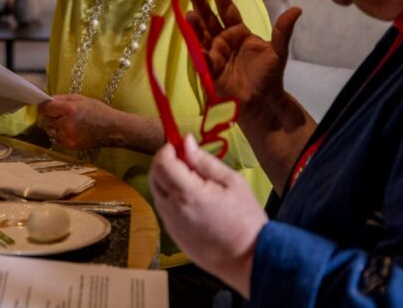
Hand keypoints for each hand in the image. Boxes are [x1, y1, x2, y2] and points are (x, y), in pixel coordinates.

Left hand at [38, 94, 120, 150]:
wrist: (113, 129)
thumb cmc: (98, 111)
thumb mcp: (81, 99)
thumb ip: (62, 98)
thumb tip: (47, 100)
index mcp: (69, 109)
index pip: (46, 108)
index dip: (43, 106)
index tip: (45, 106)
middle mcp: (66, 124)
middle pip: (46, 119)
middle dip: (51, 115)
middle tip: (62, 114)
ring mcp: (67, 136)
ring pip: (50, 130)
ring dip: (55, 125)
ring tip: (68, 122)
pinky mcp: (70, 146)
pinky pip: (56, 139)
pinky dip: (60, 134)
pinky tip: (71, 131)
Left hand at [149, 134, 267, 297]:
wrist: (248, 259)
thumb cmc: (246, 221)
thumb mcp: (232, 182)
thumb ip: (204, 161)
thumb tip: (186, 142)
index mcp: (188, 194)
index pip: (162, 163)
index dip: (167, 150)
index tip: (179, 146)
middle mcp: (173, 209)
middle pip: (154, 176)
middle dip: (165, 162)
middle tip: (185, 160)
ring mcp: (171, 224)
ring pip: (157, 192)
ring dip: (167, 180)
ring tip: (194, 182)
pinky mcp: (173, 234)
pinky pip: (164, 208)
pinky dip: (171, 197)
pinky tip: (193, 200)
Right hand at [186, 0, 301, 111]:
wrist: (263, 102)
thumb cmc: (270, 76)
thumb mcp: (278, 51)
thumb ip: (283, 30)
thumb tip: (297, 9)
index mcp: (239, 32)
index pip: (227, 9)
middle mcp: (224, 40)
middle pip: (210, 18)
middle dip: (201, 4)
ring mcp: (215, 53)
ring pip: (202, 34)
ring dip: (195, 24)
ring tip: (189, 12)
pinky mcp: (209, 68)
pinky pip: (200, 55)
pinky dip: (194, 45)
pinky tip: (189, 35)